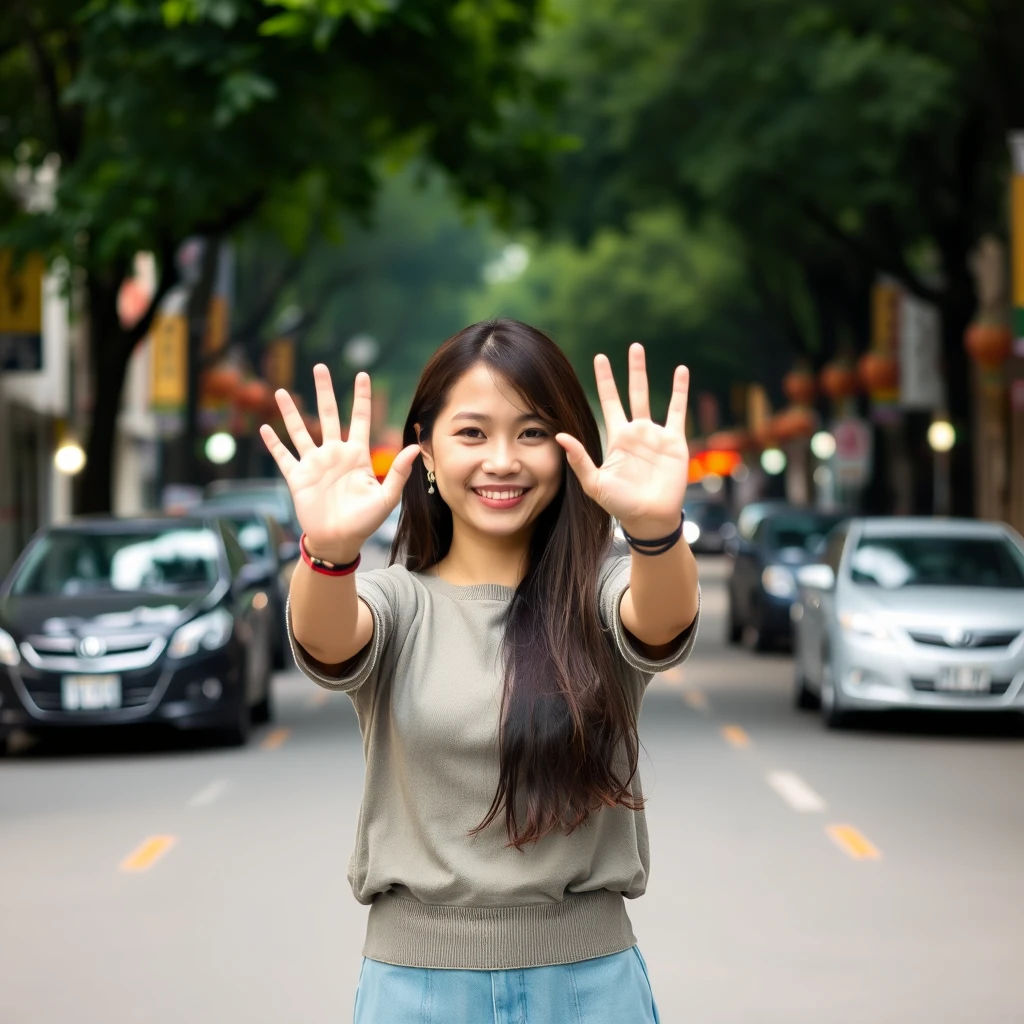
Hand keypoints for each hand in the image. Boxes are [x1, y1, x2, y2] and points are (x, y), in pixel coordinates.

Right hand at [259, 365, 420, 560]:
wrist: (339, 541)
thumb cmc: (365, 522)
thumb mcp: (386, 498)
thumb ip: (398, 472)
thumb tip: (416, 447)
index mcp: (358, 456)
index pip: (361, 419)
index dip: (361, 397)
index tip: (362, 374)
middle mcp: (335, 454)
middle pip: (329, 415)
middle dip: (324, 391)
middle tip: (320, 367)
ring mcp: (314, 464)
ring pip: (300, 431)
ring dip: (290, 412)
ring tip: (280, 391)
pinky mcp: (297, 477)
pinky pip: (283, 457)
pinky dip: (273, 444)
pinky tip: (264, 429)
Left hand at [555, 344, 688, 537]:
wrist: (649, 518)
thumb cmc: (620, 504)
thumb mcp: (594, 483)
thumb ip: (579, 459)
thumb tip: (560, 435)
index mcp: (617, 438)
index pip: (609, 402)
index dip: (605, 380)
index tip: (599, 358)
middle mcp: (636, 432)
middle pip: (632, 392)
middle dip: (631, 370)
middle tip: (632, 345)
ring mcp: (656, 435)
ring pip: (652, 397)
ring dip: (648, 375)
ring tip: (646, 352)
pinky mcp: (675, 441)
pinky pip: (678, 411)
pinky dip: (680, 391)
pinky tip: (681, 370)